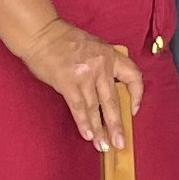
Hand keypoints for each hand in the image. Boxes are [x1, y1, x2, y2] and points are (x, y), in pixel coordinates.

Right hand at [13, 19, 146, 150]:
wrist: (40, 33)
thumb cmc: (63, 39)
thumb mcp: (92, 46)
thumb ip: (102, 64)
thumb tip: (107, 88)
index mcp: (109, 54)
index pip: (133, 75)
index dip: (138, 94)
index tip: (134, 109)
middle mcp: (101, 66)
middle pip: (113, 101)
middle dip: (117, 125)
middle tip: (120, 143)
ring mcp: (85, 75)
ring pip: (96, 109)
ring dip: (99, 130)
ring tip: (103, 146)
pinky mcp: (68, 83)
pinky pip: (79, 108)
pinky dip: (84, 124)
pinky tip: (88, 136)